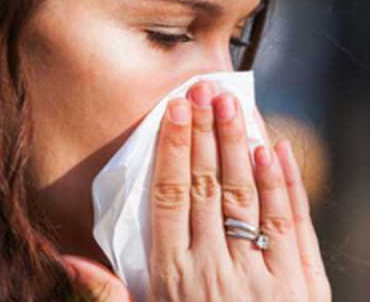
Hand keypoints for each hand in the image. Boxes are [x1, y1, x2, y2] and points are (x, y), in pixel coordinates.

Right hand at [63, 81, 329, 300]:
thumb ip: (108, 296)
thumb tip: (67, 258)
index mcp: (173, 279)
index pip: (170, 198)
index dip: (172, 149)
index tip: (174, 110)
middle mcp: (216, 270)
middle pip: (207, 187)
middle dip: (206, 133)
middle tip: (206, 88)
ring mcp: (262, 275)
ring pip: (248, 196)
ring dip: (240, 145)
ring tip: (235, 105)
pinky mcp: (302, 284)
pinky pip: (292, 224)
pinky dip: (285, 184)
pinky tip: (276, 149)